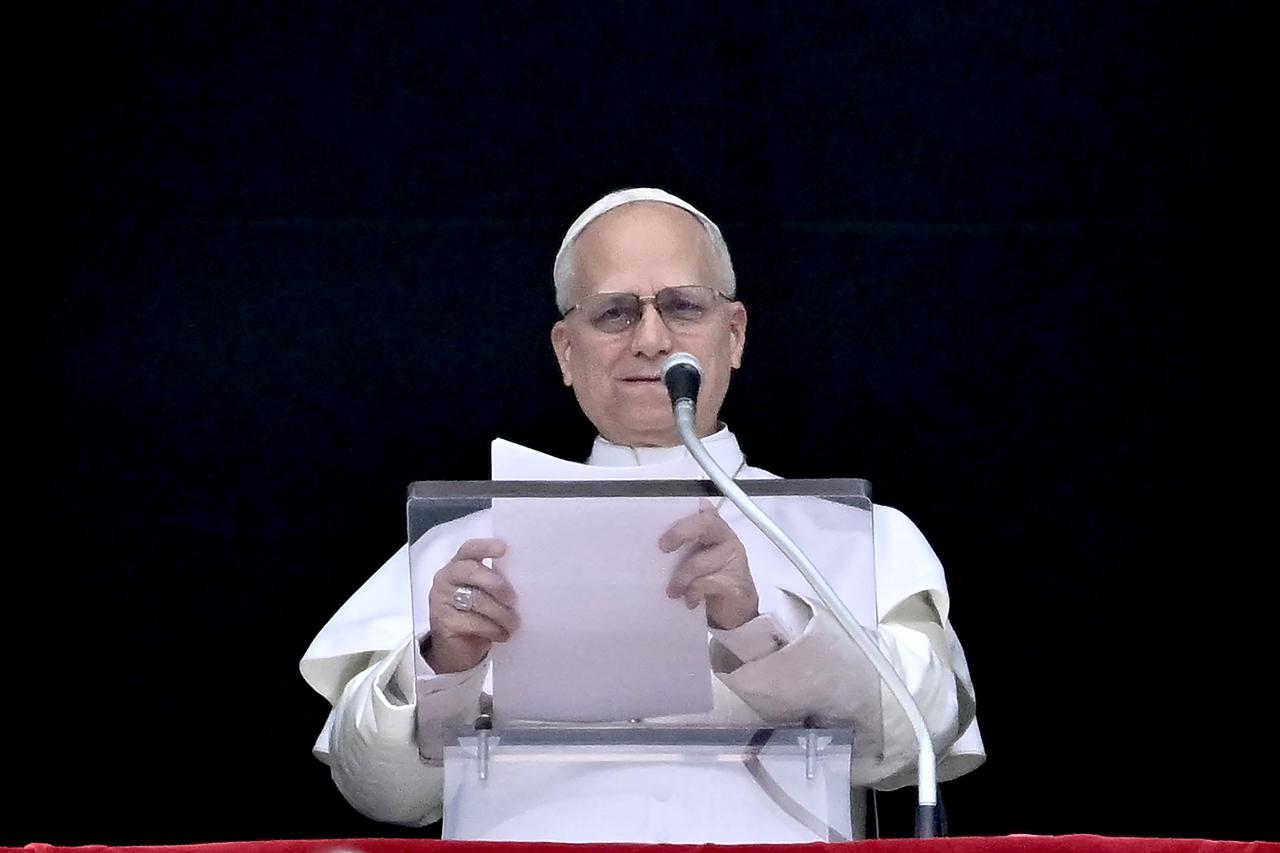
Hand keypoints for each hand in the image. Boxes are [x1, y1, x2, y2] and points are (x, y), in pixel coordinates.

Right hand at [425, 538, 518, 673]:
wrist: (457, 651)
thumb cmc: (477, 617)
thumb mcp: (486, 595)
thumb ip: (495, 582)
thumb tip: (524, 579)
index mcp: (458, 566)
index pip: (468, 550)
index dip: (484, 547)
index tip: (504, 548)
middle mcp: (445, 579)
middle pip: (471, 570)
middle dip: (496, 584)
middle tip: (513, 600)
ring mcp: (440, 600)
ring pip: (475, 599)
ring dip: (500, 613)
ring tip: (513, 624)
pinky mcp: (442, 622)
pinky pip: (473, 622)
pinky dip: (492, 629)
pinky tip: (501, 635)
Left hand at [659, 499, 758, 629]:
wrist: (737, 611)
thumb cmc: (711, 580)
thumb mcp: (694, 559)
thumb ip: (682, 545)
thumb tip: (653, 539)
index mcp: (715, 528)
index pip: (702, 511)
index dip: (684, 514)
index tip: (665, 526)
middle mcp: (726, 538)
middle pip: (706, 523)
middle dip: (681, 533)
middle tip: (663, 547)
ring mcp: (734, 559)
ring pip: (699, 562)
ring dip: (680, 578)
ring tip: (673, 591)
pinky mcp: (735, 583)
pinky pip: (706, 584)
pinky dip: (693, 593)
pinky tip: (691, 600)